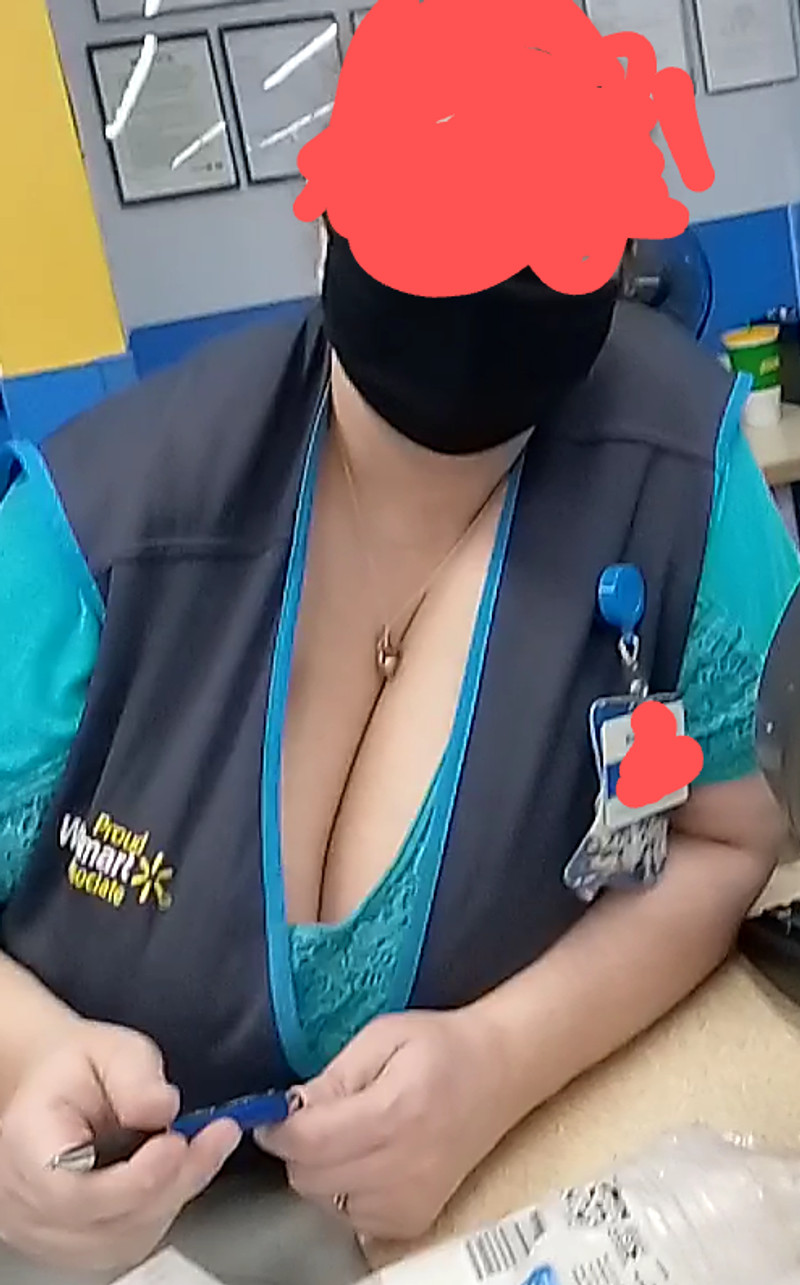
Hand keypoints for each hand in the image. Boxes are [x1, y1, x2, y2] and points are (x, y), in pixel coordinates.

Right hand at [0, 1021, 240, 1271]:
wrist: (55, 1090)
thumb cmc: (76, 1071)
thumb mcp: (110, 1049)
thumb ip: (137, 1075)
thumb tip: (161, 1107)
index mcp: (28, 1143)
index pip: (72, 1191)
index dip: (132, 1180)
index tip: (176, 1143)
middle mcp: (28, 1198)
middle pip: (106, 1221)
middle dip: (174, 1181)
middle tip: (216, 1138)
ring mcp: (48, 1228)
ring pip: (123, 1239)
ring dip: (176, 1194)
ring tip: (207, 1146)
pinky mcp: (76, 1241)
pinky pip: (128, 1241)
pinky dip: (165, 1207)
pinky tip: (182, 1170)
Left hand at [256, 1010, 507, 1240]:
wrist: (500, 1074)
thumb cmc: (440, 1047)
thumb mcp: (382, 1037)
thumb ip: (332, 1077)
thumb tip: (287, 1111)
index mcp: (394, 1113)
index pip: (309, 1142)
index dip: (277, 1129)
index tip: (269, 1113)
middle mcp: (403, 1167)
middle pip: (310, 1178)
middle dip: (299, 1148)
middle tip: (315, 1116)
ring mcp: (411, 1201)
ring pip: (324, 1202)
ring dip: (321, 1171)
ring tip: (349, 1134)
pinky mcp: (415, 1221)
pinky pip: (350, 1218)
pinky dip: (345, 1191)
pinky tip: (368, 1159)